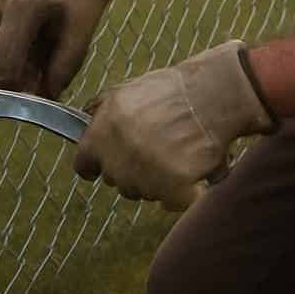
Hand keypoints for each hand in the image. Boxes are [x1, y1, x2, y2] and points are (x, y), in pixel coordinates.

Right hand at [0, 0, 119, 98]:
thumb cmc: (82, 1)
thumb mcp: (83, 34)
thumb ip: (64, 67)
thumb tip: (45, 97)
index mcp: (23, 6)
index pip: (4, 58)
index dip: (12, 86)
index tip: (31, 102)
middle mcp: (0, 5)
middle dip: (9, 81)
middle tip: (37, 87)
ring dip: (7, 71)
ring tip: (37, 68)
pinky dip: (6, 61)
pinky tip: (28, 57)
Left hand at [74, 41, 276, 207]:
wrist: (211, 96)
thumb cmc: (169, 91)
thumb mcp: (123, 91)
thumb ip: (99, 110)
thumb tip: (83, 119)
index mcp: (102, 134)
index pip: (83, 166)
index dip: (95, 163)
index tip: (105, 161)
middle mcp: (119, 158)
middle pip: (115, 180)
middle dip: (128, 168)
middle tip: (152, 147)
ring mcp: (145, 176)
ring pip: (141, 192)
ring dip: (153, 179)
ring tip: (173, 152)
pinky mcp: (173, 189)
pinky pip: (168, 202)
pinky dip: (179, 193)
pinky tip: (188, 171)